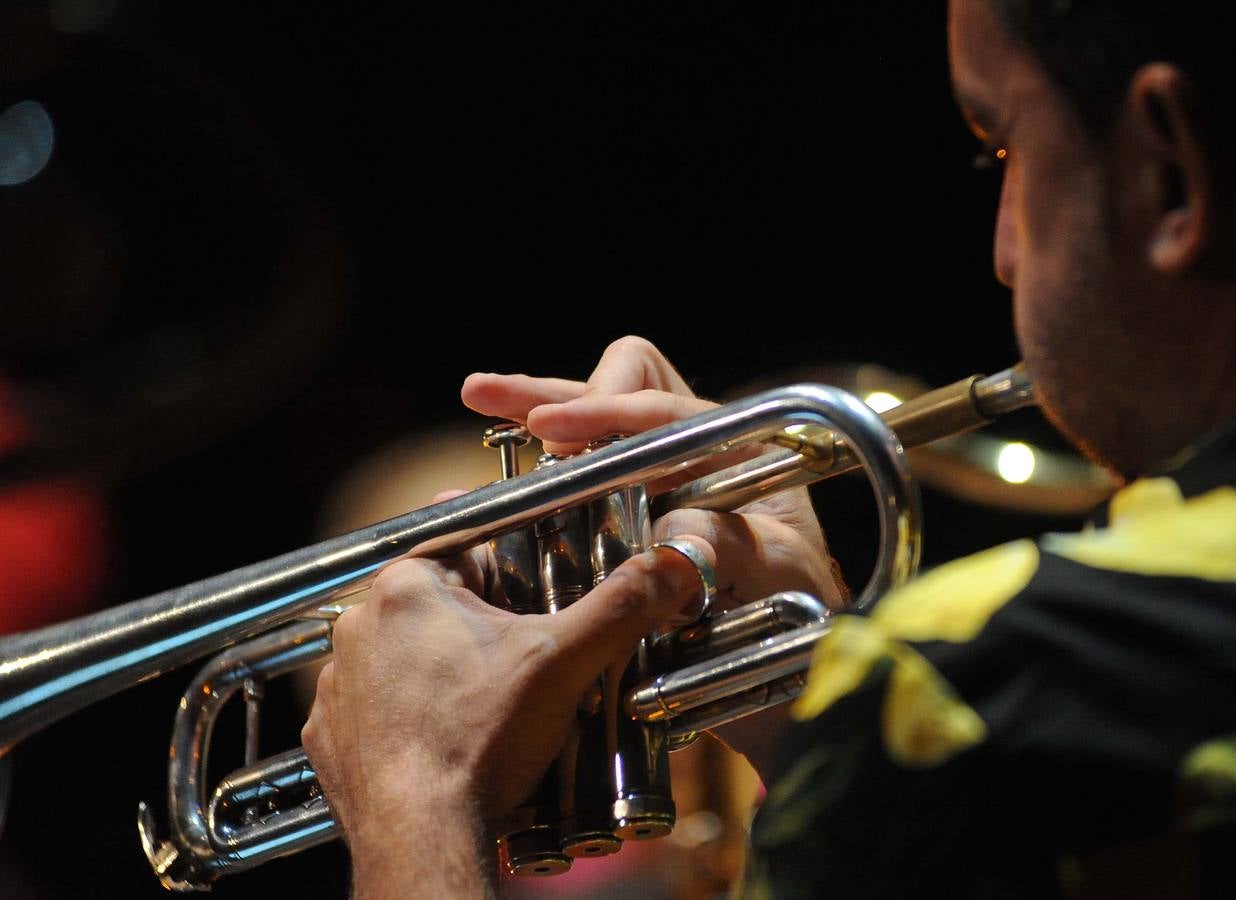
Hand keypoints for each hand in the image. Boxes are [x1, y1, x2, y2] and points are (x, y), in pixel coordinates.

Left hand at [302, 538, 712, 896]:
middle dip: (483, 614)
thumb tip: (673, 565)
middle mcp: (360, 623)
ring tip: (492, 698)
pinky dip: (411, 709)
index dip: (508, 551)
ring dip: (444, 661)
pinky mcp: (331, 732)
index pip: (462, 534)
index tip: (536, 570)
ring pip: (406, 648)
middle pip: (438, 595)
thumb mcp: (564, 663)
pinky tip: (451, 732)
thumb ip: (622, 605)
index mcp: (407, 585)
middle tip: (528, 647)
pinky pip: (377, 701)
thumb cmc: (479, 744)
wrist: (422, 840)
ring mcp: (338, 681)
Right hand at [462, 336, 847, 778]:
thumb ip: (730, 543)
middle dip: (554, 392)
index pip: (664, 407)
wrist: (793, 686)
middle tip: (486, 395)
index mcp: (737, 450)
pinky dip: (531, 483)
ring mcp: (658, 490)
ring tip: (476, 402)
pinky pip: (576, 489)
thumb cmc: (804, 622)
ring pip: (591, 434)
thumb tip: (669, 528)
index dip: (606, 412)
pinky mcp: (628, 527)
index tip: (552, 433)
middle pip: (618, 393)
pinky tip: (482, 494)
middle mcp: (694, 458)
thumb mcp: (778, 576)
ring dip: (534, 417)